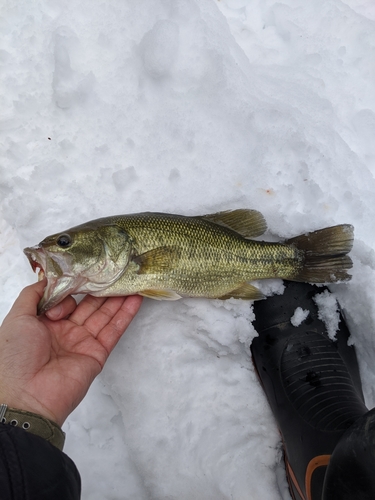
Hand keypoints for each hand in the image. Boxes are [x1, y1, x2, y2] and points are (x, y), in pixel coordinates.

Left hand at [0, 279, 142, 425]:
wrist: (26, 397)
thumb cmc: (15, 356)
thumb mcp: (17, 318)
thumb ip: (32, 295)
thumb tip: (48, 278)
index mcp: (44, 323)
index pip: (66, 298)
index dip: (73, 287)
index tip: (81, 273)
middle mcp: (65, 331)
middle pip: (88, 305)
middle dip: (101, 288)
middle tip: (115, 270)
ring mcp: (82, 342)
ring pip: (104, 315)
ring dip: (118, 298)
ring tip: (130, 279)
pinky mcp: (97, 354)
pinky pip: (113, 331)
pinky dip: (125, 315)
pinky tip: (135, 299)